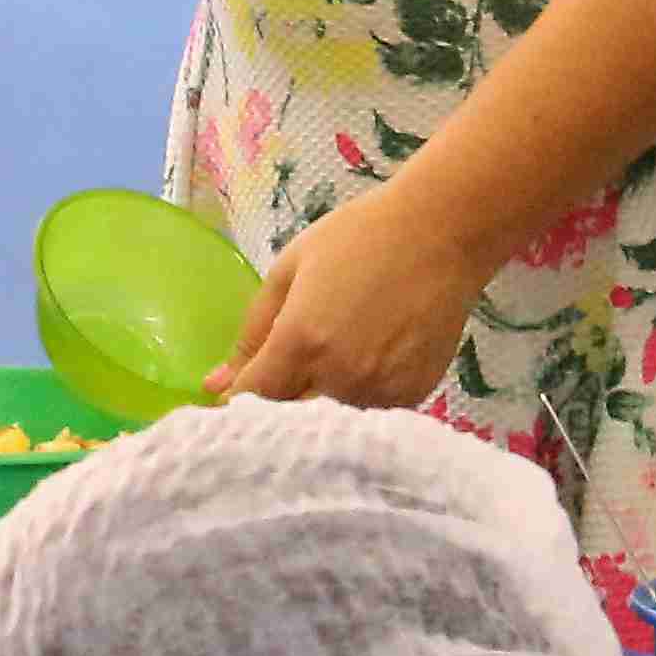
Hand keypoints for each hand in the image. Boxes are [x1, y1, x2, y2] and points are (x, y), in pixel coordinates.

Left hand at [218, 186, 490, 411]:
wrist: (440, 234)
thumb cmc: (358, 238)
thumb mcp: (289, 270)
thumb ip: (251, 332)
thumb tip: (215, 383)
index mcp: (301, 342)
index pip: (251, 398)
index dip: (234, 399)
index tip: (231, 392)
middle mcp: (339, 377)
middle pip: (288, 420)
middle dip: (275, 406)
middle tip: (278, 381)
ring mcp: (379, 392)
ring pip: (328, 421)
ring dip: (315, 406)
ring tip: (323, 371)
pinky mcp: (411, 397)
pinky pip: (367, 414)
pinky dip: (354, 402)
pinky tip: (361, 369)